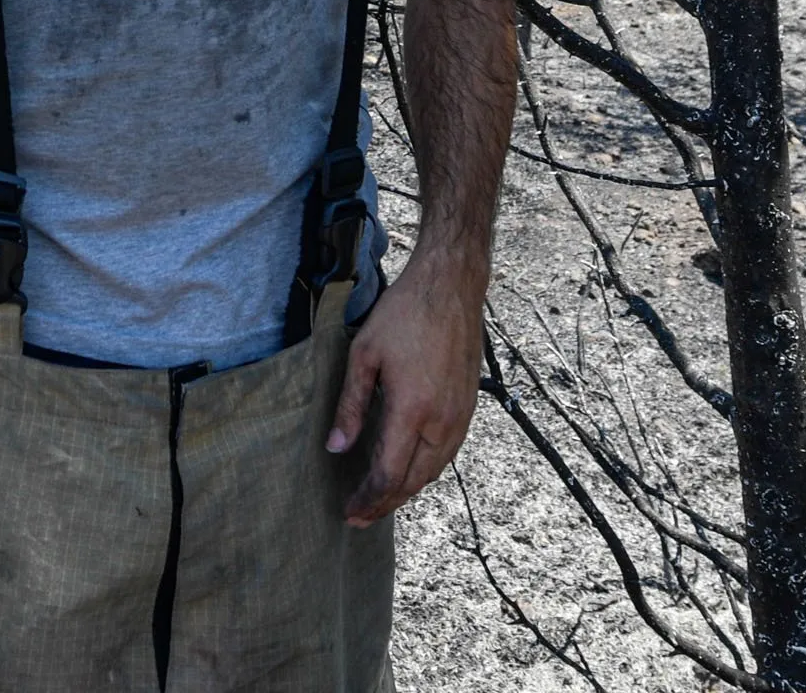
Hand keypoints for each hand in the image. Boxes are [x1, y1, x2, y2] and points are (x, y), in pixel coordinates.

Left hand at [326, 257, 484, 526]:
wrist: (451, 287)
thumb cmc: (404, 314)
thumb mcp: (364, 355)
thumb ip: (351, 405)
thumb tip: (336, 448)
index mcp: (413, 410)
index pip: (389, 475)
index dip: (368, 500)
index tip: (349, 512)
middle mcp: (442, 421)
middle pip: (413, 481)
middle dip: (385, 504)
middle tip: (359, 517)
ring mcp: (460, 416)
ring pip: (433, 471)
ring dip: (406, 491)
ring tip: (380, 500)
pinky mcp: (469, 408)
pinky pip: (446, 453)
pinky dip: (424, 470)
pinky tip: (408, 468)